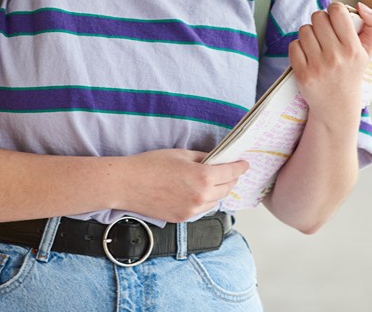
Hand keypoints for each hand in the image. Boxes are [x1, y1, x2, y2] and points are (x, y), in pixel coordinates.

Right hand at [119, 149, 247, 222]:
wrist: (127, 184)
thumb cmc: (150, 165)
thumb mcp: (180, 154)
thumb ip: (202, 158)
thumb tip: (215, 160)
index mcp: (202, 177)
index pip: (231, 172)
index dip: (240, 167)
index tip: (244, 164)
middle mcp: (201, 196)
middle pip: (227, 189)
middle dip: (231, 179)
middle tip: (230, 171)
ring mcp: (192, 210)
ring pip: (216, 201)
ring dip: (218, 191)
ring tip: (212, 182)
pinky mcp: (183, 218)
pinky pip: (202, 209)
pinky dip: (205, 201)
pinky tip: (198, 192)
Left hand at [289, 2, 371, 122]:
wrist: (337, 106)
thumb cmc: (352, 72)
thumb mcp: (368, 51)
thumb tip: (360, 6)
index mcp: (353, 49)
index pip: (337, 11)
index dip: (334, 10)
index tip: (335, 18)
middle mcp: (336, 57)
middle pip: (317, 17)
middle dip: (320, 21)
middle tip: (325, 33)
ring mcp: (318, 66)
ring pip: (304, 30)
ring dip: (308, 34)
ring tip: (317, 45)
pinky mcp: (302, 74)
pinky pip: (294, 45)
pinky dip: (299, 47)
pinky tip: (308, 55)